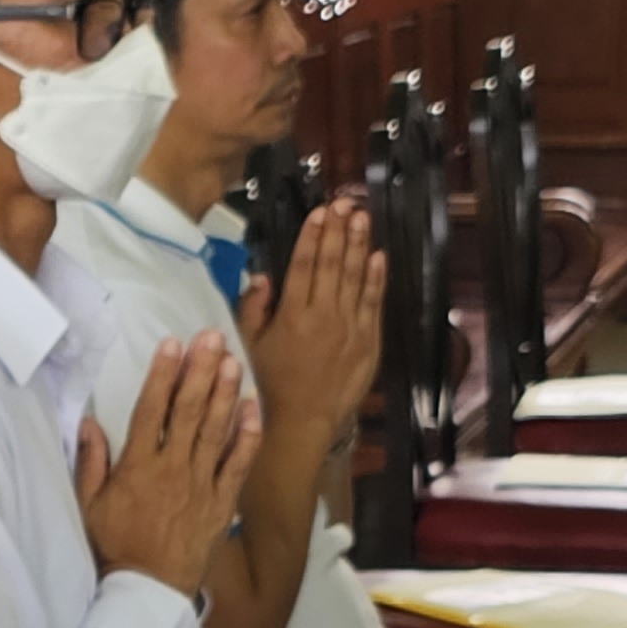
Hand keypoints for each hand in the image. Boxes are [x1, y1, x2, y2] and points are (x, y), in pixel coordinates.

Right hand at [76, 330, 256, 596]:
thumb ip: (91, 464)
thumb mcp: (89, 507)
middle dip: (199, 371)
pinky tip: (252, 407)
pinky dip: (247, 435)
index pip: (150, 411)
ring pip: (215, 430)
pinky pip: (238, 464)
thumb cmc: (114, 550)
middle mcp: (172, 469)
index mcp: (137, 467)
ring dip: (224, 392)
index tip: (171, 345)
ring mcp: (200, 485)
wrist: (147, 593)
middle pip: (188, 411)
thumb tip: (89, 424)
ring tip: (232, 359)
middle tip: (211, 337)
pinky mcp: (221, 503)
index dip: (162, 375)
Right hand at [236, 197, 383, 452]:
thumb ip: (253, 309)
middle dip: (339, 231)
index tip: (320, 212)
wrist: (301, 423)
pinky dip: (376, 279)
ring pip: (356, 278)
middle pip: (333, 264)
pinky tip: (377, 256)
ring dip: (359, 245)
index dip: (313, 236)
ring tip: (362, 218)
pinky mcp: (368, 342)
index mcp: (292, 315)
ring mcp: (350, 328)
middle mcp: (324, 317)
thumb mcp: (249, 347)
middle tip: (345, 203)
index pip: (304, 265)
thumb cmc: (268, 385)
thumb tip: (263, 275)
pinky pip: (373, 304)